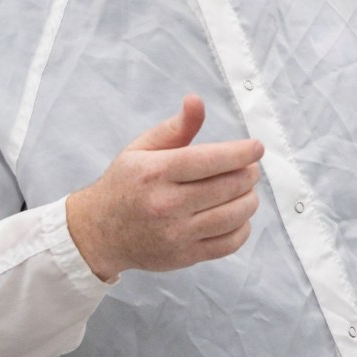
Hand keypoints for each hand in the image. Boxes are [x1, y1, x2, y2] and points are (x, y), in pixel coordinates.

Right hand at [65, 95, 264, 279]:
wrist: (100, 232)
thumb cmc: (126, 184)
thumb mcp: (141, 149)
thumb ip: (175, 127)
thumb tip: (196, 100)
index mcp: (155, 172)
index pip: (209, 160)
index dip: (240, 153)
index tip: (257, 148)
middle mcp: (166, 204)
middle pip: (227, 187)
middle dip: (248, 174)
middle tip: (250, 168)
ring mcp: (176, 233)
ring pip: (233, 216)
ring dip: (250, 200)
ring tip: (246, 190)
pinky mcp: (184, 256)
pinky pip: (228, 244)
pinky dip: (243, 228)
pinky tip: (238, 216)